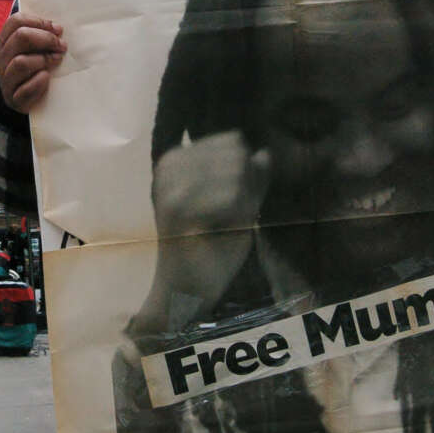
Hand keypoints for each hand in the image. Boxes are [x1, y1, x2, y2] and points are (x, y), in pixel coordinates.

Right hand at [0, 12, 66, 112]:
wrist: (16, 99)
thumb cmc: (29, 69)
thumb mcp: (28, 50)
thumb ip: (38, 37)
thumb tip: (57, 29)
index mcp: (5, 42)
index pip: (16, 21)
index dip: (39, 22)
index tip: (57, 29)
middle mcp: (2, 58)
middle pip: (21, 37)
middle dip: (46, 39)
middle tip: (61, 46)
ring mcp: (5, 79)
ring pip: (21, 62)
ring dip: (43, 60)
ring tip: (56, 61)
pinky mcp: (13, 99)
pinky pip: (26, 89)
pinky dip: (40, 82)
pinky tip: (47, 78)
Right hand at [151, 131, 270, 235]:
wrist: (186, 290)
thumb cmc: (211, 247)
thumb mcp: (238, 206)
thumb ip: (251, 179)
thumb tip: (265, 152)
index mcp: (177, 159)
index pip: (233, 141)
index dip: (248, 171)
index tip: (236, 201)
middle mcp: (168, 165)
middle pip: (237, 156)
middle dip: (248, 188)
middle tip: (232, 217)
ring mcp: (170, 184)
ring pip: (237, 174)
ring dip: (244, 203)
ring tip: (226, 225)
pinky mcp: (176, 208)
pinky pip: (232, 197)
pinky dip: (239, 216)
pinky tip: (224, 231)